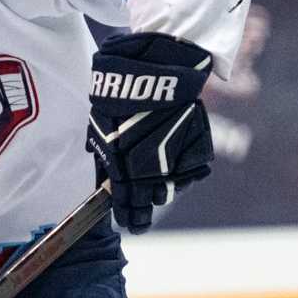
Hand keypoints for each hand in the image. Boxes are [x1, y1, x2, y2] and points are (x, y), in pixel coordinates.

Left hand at [85, 31, 214, 232]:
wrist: (157, 73)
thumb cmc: (122, 98)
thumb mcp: (102, 128)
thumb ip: (104, 157)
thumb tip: (103, 180)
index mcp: (123, 170)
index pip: (125, 206)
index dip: (127, 217)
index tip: (129, 224)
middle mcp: (150, 173)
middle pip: (148, 205)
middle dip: (143, 214)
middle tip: (141, 221)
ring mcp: (174, 164)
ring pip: (170, 190)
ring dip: (163, 190)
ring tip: (157, 187)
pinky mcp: (195, 153)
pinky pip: (190, 174)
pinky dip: (183, 173)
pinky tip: (174, 165)